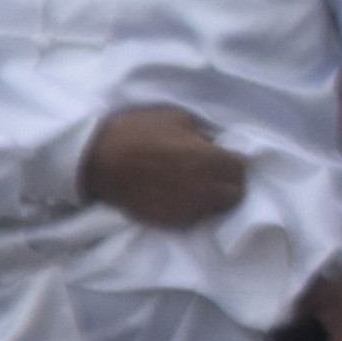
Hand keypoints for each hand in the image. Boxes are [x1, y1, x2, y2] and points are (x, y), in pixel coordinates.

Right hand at [78, 104, 249, 229]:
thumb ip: (203, 135)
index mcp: (210, 160)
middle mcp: (205, 189)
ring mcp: (188, 209)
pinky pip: (193, 218)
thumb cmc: (139, 131)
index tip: (223, 158)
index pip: (242, 168)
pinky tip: (179, 196)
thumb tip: (215, 145)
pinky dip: (192, 208)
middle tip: (214, 174)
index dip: (233, 162)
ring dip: (212, 198)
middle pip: (236, 194)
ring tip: (196, 186)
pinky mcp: (171, 222)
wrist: (100, 159)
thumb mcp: (178, 118)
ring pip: (216, 210)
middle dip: (229, 183)